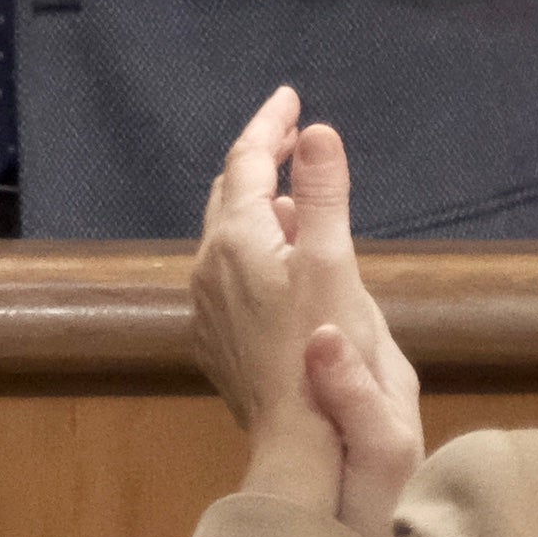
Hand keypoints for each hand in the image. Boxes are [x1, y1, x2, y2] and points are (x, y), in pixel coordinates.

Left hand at [195, 92, 428, 536]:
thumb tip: (316, 132)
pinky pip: (228, 271)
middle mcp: (207, 266)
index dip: (268, 127)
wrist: (298, 439)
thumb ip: (324, 196)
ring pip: (225, 235)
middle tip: (288, 132)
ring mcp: (204, 303)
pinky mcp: (213, 335)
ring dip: (257, 204)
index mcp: (235, 241)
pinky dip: (255, 246)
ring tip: (293, 191)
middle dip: (258, 158)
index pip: (246, 163)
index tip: (289, 98)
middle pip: (227, 195)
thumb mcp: (333, 265)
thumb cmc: (323, 352)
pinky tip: (281, 259)